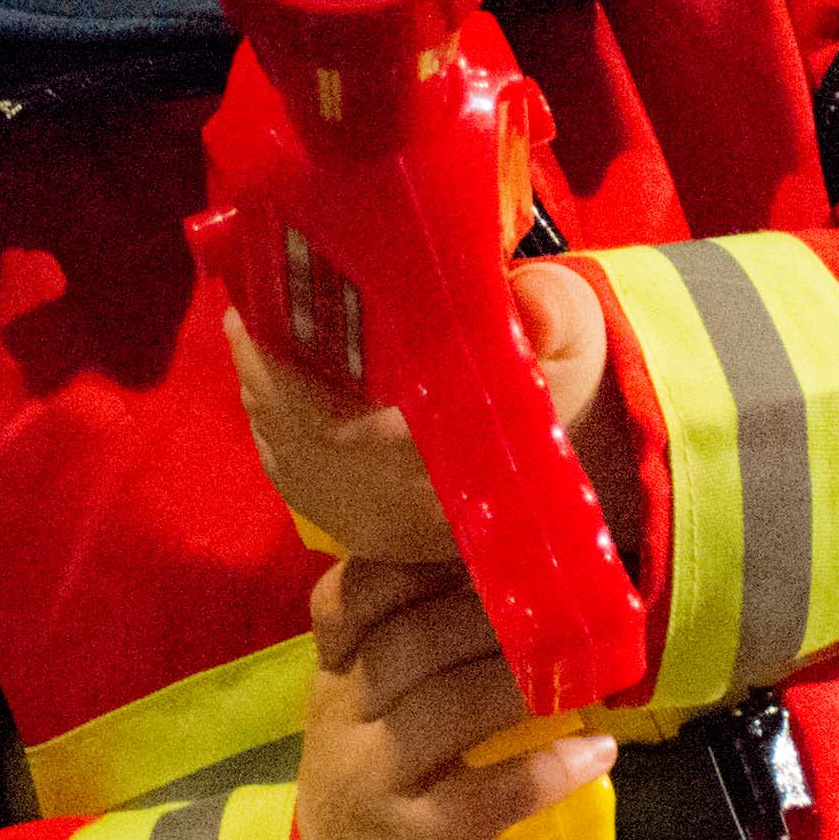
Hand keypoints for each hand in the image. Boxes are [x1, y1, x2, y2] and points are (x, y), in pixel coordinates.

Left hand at [230, 259, 633, 566]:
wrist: (591, 451)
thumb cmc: (571, 385)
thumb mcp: (577, 340)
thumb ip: (554, 317)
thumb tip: (530, 302)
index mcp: (444, 466)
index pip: (329, 431)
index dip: (277, 376)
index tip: (250, 316)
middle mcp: (407, 512)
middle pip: (296, 450)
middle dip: (261, 380)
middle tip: (246, 318)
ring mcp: (389, 533)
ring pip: (294, 472)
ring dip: (266, 408)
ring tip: (257, 346)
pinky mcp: (381, 538)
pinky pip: (306, 493)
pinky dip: (281, 442)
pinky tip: (277, 397)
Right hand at [298, 555, 617, 839]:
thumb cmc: (365, 826)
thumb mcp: (367, 739)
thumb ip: (415, 679)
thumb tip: (519, 609)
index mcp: (333, 687)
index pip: (347, 600)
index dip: (412, 561)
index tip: (485, 537)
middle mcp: (342, 723)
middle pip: (412, 641)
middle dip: (492, 610)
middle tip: (565, 596)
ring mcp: (372, 783)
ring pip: (449, 705)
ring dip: (525, 678)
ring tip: (586, 666)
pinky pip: (491, 792)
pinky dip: (551, 769)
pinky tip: (594, 756)